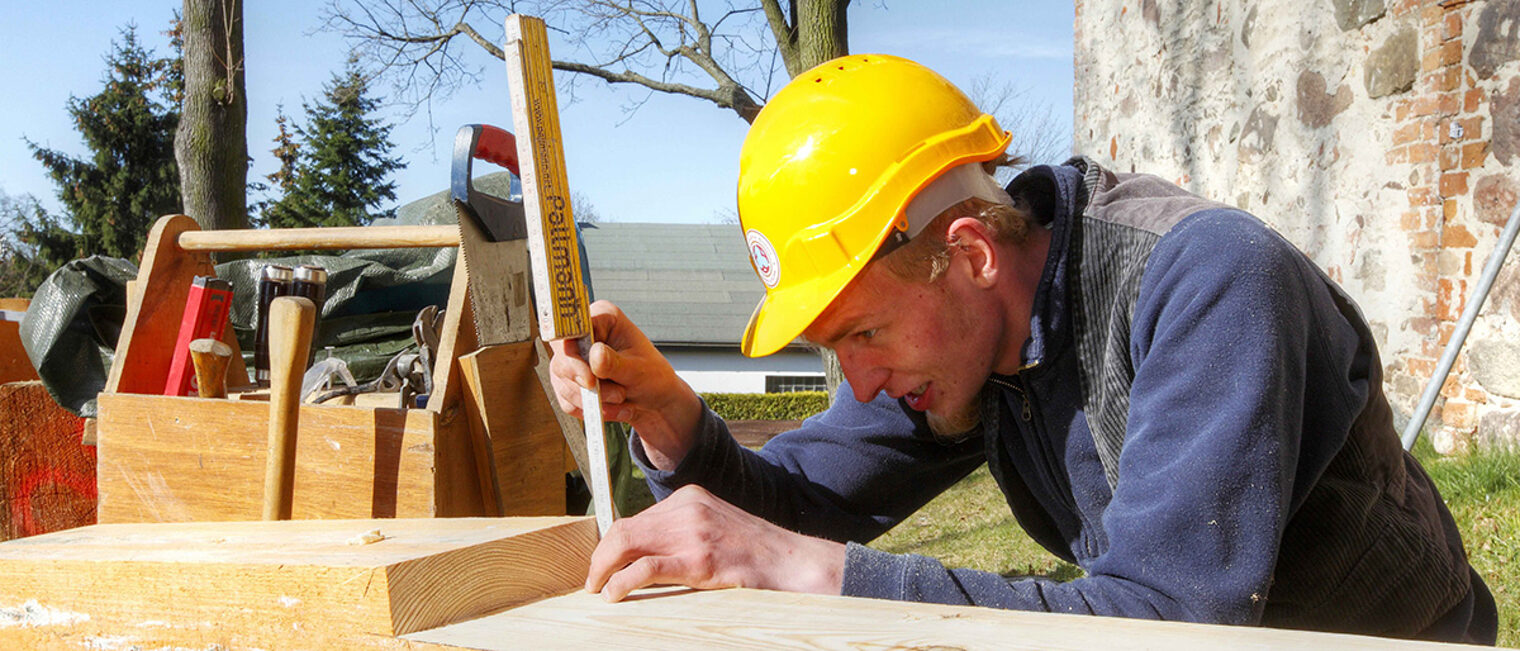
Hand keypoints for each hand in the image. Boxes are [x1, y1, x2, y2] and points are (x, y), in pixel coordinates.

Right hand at [548, 300, 703, 469]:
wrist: (654, 399)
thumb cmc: (652, 376)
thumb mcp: (638, 370)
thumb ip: (614, 363)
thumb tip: (594, 355)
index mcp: (602, 318)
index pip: (573, 332)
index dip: (575, 356)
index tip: (589, 380)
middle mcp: (582, 334)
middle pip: (563, 361)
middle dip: (591, 386)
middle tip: (619, 395)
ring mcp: (572, 358)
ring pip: (564, 384)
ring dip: (594, 400)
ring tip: (622, 400)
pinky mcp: (568, 380)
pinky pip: (566, 400)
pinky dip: (590, 409)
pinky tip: (613, 407)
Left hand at [586, 485, 845, 601]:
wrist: (793, 561)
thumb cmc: (755, 551)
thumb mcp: (716, 525)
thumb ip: (684, 529)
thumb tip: (646, 550)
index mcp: (691, 497)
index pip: (638, 517)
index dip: (615, 543)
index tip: (604, 563)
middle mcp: (688, 508)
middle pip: (626, 528)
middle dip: (602, 555)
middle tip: (593, 580)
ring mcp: (693, 533)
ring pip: (628, 541)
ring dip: (604, 568)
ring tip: (598, 588)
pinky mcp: (699, 561)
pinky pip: (646, 568)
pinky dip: (622, 581)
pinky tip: (614, 594)